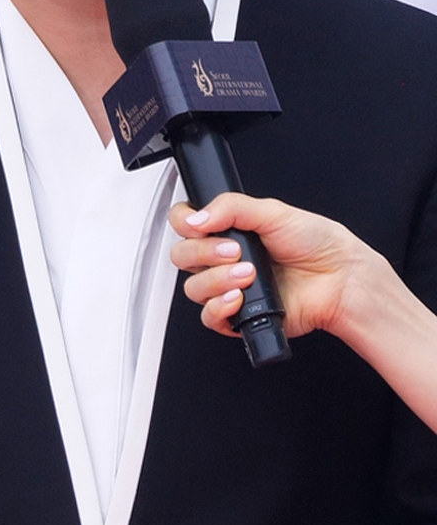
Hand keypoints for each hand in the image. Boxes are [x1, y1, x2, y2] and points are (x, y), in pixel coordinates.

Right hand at [169, 191, 383, 339]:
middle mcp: (223, 259)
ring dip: (216, 280)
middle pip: (182, 256)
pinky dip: (219, 307)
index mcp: (228, 231)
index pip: (183, 224)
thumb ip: (230, 207)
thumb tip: (197, 217)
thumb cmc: (319, 245)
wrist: (342, 280)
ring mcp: (229, 287)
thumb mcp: (274, 212)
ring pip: (193, 287)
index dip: (184, 224)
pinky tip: (238, 297)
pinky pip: (208, 317)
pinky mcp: (238, 316)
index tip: (201, 226)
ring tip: (248, 274)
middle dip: (203, 252)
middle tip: (233, 250)